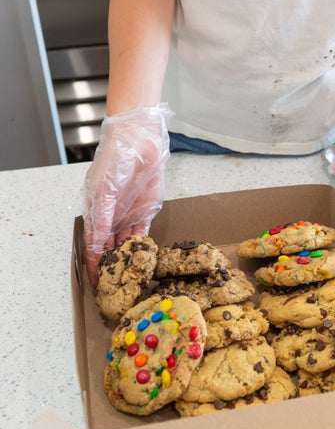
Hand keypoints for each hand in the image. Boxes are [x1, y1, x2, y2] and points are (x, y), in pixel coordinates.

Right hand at [83, 104, 172, 286]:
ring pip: (126, 244)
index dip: (94, 263)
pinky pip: (143, 235)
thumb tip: (98, 243)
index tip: (96, 282)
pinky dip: (143, 248)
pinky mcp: (146, 212)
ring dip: (128, 260)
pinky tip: (144, 262)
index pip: (93, 244)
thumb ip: (102, 217)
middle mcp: (111, 216)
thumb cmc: (115, 159)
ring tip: (130, 279)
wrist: (139, 141)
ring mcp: (129, 215)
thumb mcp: (104, 188)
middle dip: (112, 266)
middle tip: (116, 287)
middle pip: (109, 248)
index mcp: (96, 211)